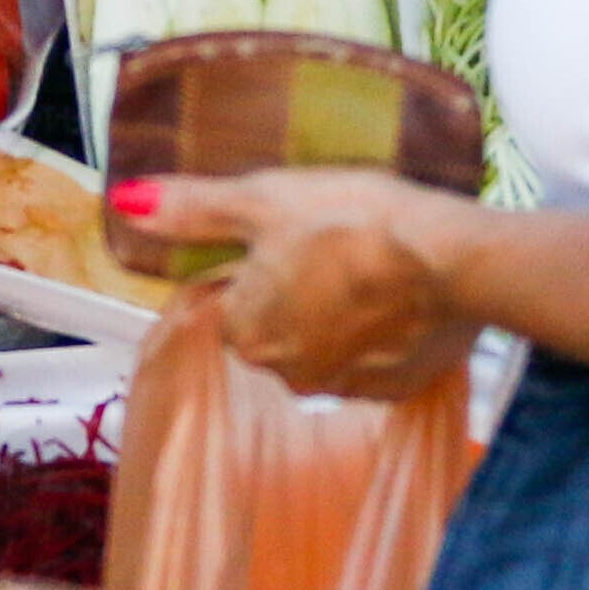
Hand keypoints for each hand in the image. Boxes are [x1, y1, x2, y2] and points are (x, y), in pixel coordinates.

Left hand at [109, 165, 478, 399]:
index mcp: (246, 332)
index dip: (261, 264)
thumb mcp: (264, 199)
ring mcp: (347, 388)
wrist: (459, 261)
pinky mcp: (400, 390)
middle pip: (280, 326)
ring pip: (329, 344)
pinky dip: (385, 333)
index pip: (235, 300)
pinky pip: (377, 360)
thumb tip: (129, 203)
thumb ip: (194, 209)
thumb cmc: (355, 221)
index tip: (293, 236)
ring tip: (374, 265)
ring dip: (344, 313)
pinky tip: (403, 296)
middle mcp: (289, 374)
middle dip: (301, 291)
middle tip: (336, 243)